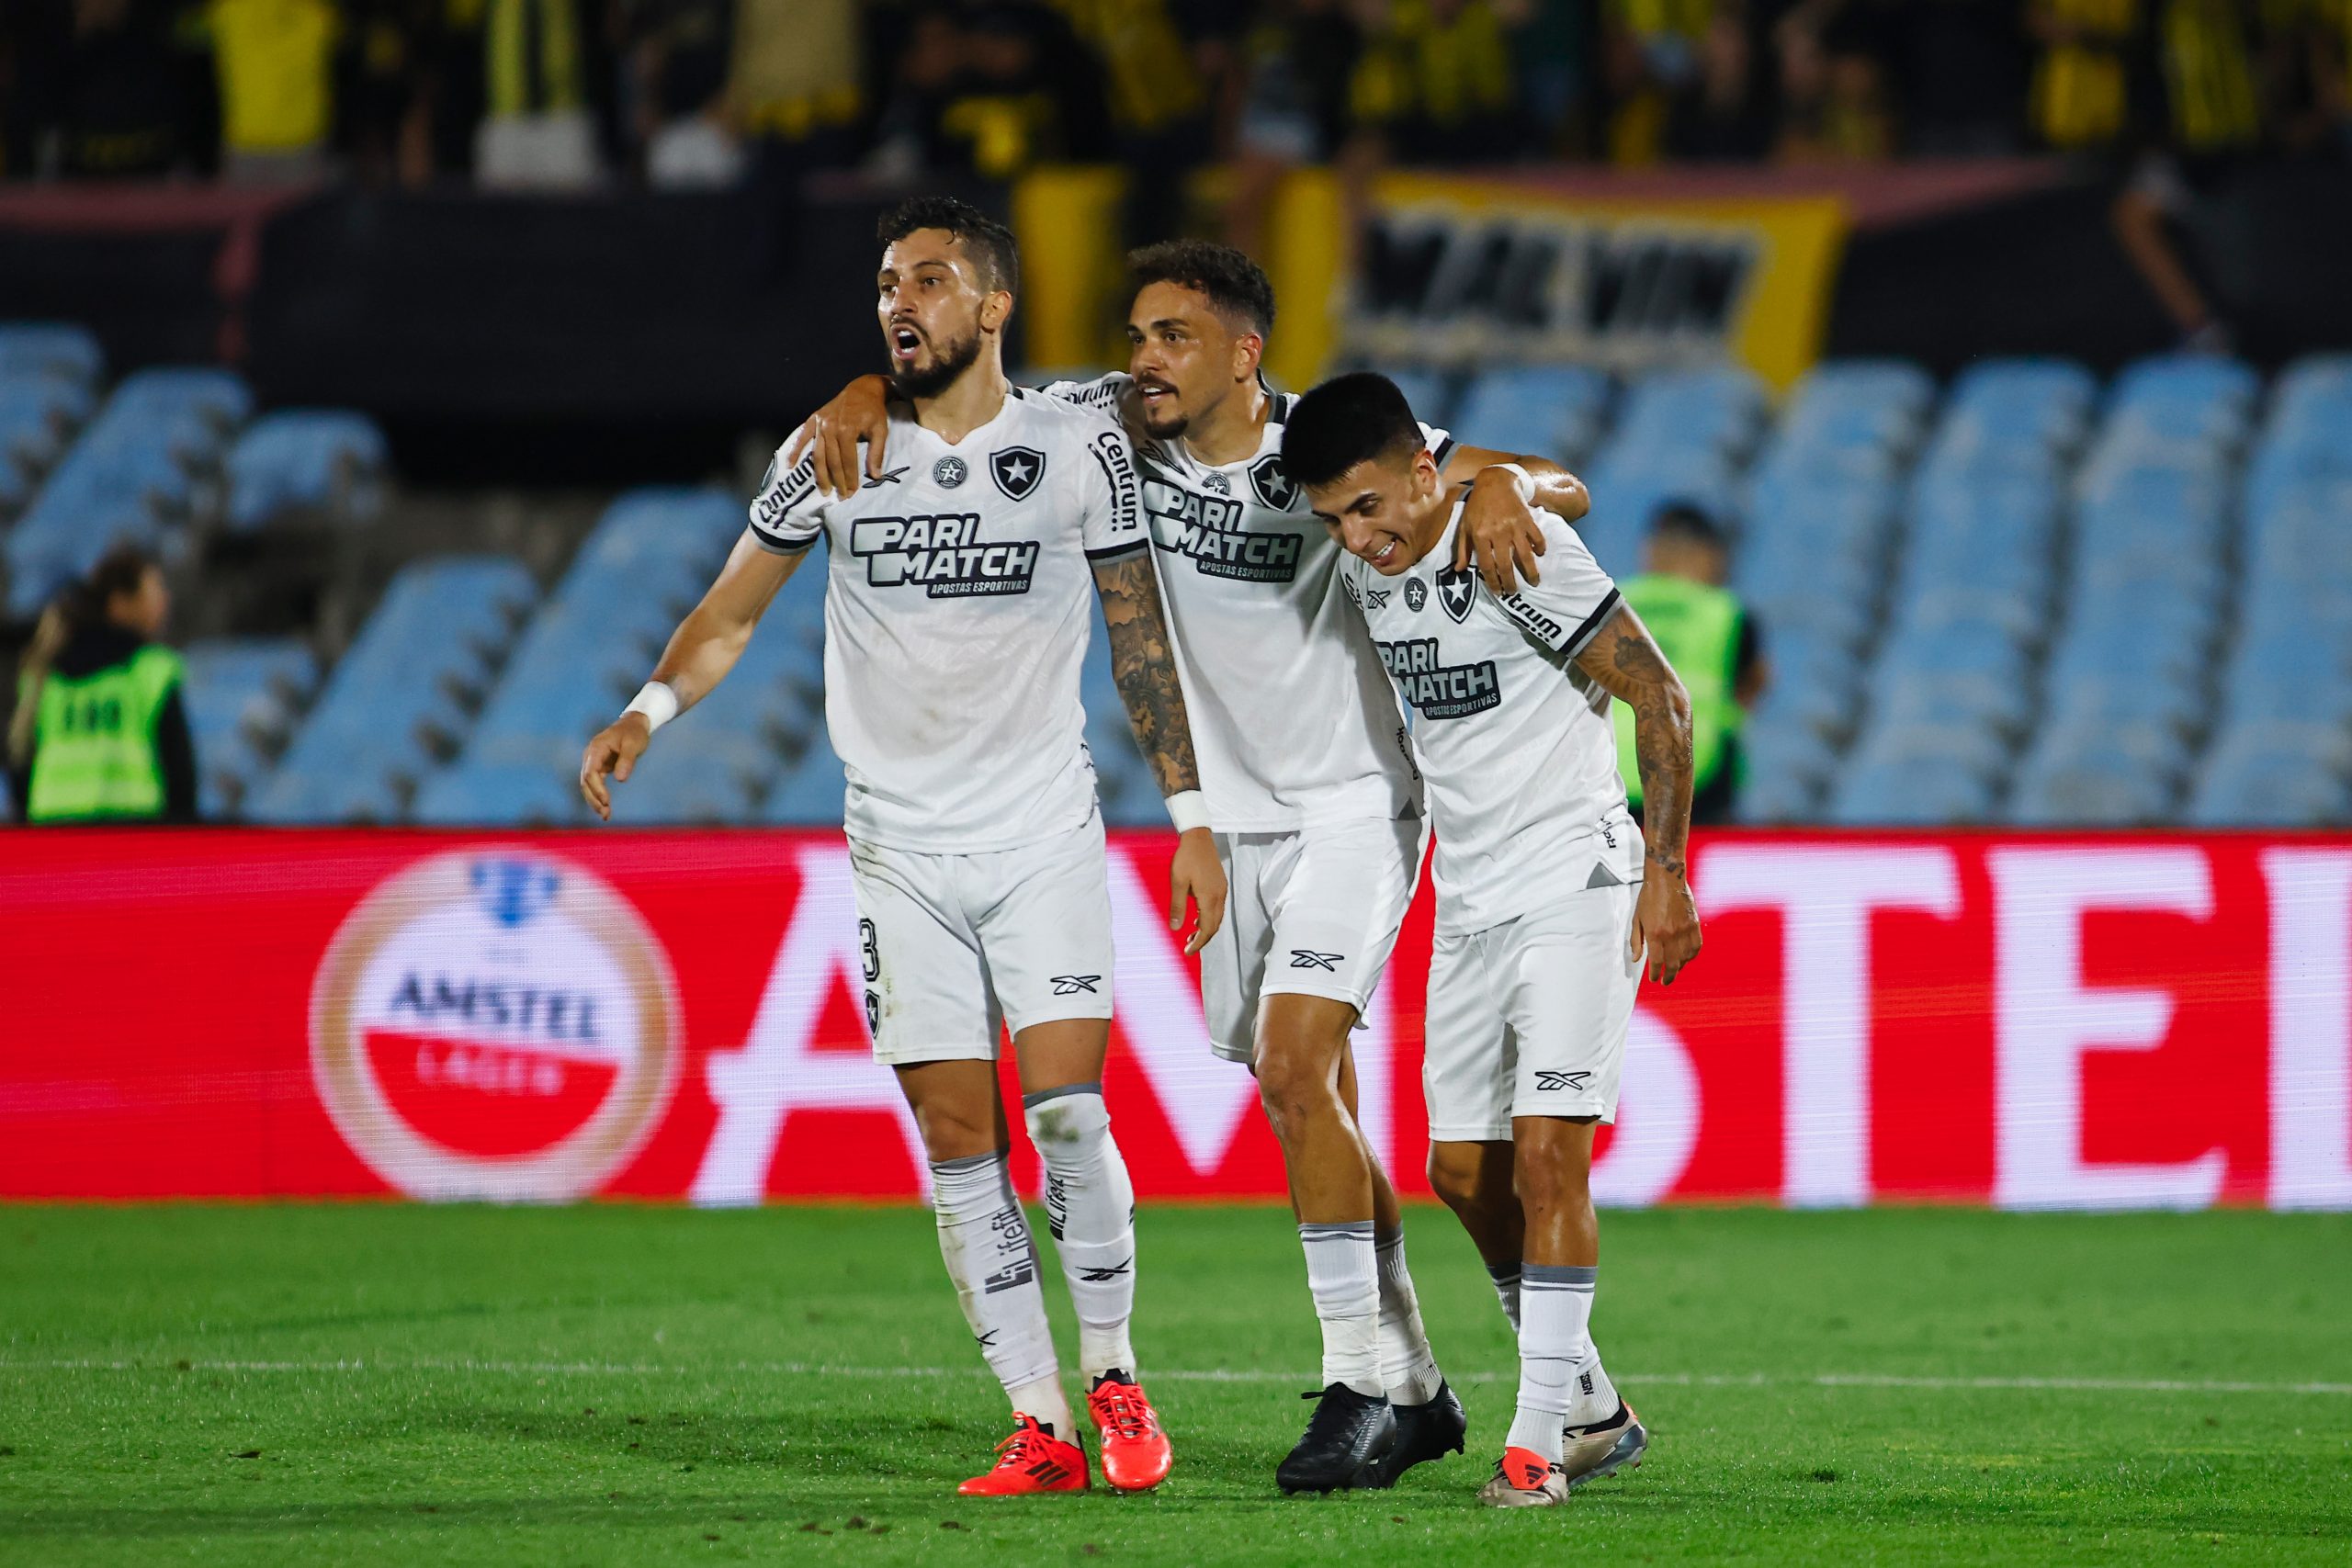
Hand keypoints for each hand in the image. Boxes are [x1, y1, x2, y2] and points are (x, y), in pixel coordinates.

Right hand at [579, 714, 651, 821]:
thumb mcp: (633, 744)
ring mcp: (592, 762)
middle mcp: (590, 757)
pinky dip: (598, 796)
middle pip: (585, 782)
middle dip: (594, 799)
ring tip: (605, 816)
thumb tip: (620, 780)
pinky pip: (595, 784)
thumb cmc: (634, 733)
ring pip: (587, 785)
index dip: (597, 789)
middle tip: (605, 814)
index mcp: (596, 749)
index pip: (590, 773)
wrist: (634, 724)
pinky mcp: (599, 768)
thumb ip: (627, 760)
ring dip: (594, 801)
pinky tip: (605, 808)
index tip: (607, 801)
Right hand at [786, 375, 892, 496]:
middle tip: (840, 496)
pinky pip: (802, 437)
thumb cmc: (873, 412)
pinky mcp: (813, 419)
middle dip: (836, 480)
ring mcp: (819, 423)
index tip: (852, 492)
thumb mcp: (880, 431)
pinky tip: (790, 465)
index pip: (848, 461)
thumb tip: (875, 476)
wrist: (862, 389)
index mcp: (847, 429)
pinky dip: (795, 451)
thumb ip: (876, 453)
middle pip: (832, 461)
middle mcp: (830, 427)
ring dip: (820, 474)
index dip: (850, 478)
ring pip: (817, 454)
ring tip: (824, 490)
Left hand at [1167, 825, 1227, 957]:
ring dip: (1206, 929)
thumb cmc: (1186, 858)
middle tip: (1188, 947)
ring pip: (1217, 918)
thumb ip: (1177, 907)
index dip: (1198, 943)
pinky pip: (1217, 908)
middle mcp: (1219, 896)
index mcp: (1209, 898)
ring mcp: (1221, 890)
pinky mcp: (1220, 885)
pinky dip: (1209, 918)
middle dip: (1202, 939)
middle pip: (1214, 926)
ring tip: (1191, 935)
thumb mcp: (1177, 883)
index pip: (1206, 928)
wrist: (1198, 838)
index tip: (1188, 952)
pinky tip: (1197, 918)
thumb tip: (1175, 928)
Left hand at [1454, 468, 1546, 593]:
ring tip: (1534, 582)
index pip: (1486, 565)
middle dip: (1510, 582)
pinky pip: (1537, 537)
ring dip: (1531, 571)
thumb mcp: (1465, 525)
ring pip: (1525, 554)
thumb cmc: (1477, 505)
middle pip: (1505, 564)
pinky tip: (1540, 555)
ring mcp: (1514, 526)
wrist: (1495, 481)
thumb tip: (1458, 570)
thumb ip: (1463, 549)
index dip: (1492, 581)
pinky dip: (1540, 547)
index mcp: (1480, 535)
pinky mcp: (1527, 519)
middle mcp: (1498, 532)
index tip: (1497, 591)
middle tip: (1513, 592)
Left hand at [1628, 859, 1701, 984]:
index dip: (1655, 973)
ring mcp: (1685, 929)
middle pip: (1673, 964)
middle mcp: (1671, 934)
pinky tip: (1687, 958)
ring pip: (1686, 958)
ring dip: (1680, 967)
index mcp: (1654, 933)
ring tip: (1674, 970)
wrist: (1666, 878)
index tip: (1654, 979)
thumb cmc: (1648, 897)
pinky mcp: (1694, 924)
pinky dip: (1692, 956)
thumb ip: (1636, 941)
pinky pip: (1696, 946)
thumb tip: (1636, 960)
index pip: (1657, 962)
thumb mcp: (1636, 919)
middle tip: (1665, 982)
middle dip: (1668, 976)